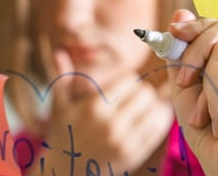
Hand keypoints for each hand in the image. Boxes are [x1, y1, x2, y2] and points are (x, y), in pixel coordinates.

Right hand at [30, 48, 172, 175]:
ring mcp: (124, 141)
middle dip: (142, 92)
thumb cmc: (63, 133)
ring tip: (143, 108)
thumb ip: (63, 77)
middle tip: (136, 98)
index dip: (130, 81)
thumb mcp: (60, 106)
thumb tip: (59, 53)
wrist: (66, 173)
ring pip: (157, 111)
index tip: (125, 87)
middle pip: (146, 93)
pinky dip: (159, 121)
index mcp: (94, 107)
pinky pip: (158, 130)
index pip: (131, 80)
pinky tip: (150, 119)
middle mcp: (111, 124)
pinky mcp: (134, 155)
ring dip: (153, 106)